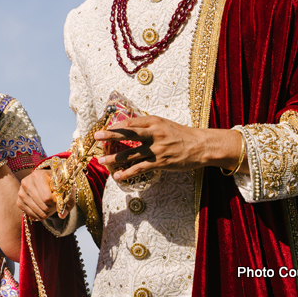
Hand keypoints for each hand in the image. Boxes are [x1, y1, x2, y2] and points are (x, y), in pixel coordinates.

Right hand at [17, 169, 74, 220]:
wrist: (46, 180)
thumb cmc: (58, 184)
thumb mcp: (66, 189)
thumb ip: (67, 202)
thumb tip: (61, 216)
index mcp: (38, 175)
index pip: (47, 197)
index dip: (55, 202)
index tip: (59, 198)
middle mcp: (26, 182)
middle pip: (42, 205)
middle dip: (52, 208)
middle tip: (55, 203)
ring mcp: (21, 193)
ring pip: (37, 211)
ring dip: (46, 212)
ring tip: (50, 205)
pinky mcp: (18, 202)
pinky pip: (31, 215)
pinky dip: (39, 215)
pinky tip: (43, 208)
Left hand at [94, 115, 214, 180]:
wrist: (201, 146)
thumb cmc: (182, 135)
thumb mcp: (165, 125)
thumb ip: (149, 126)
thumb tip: (132, 127)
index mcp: (155, 122)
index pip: (131, 122)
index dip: (117, 125)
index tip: (105, 127)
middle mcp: (154, 133)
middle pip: (128, 134)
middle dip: (110, 135)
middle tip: (96, 137)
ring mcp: (157, 148)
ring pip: (131, 153)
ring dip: (115, 158)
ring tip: (102, 161)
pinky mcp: (161, 162)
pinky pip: (140, 168)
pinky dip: (127, 173)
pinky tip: (118, 176)